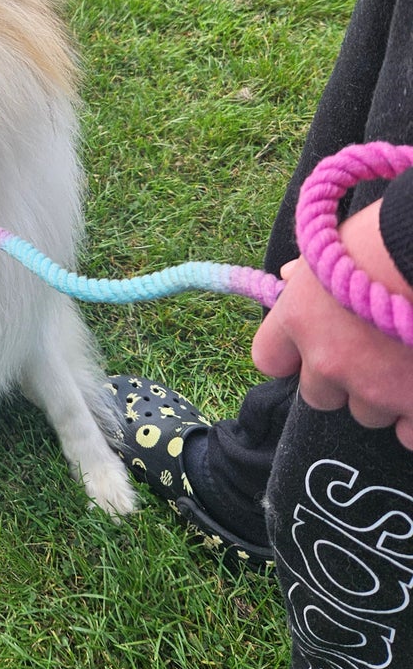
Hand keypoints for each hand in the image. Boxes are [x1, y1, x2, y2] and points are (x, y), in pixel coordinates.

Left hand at [251, 199, 412, 449]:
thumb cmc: (385, 235)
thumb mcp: (336, 242)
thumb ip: (309, 273)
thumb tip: (286, 277)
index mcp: (299, 320)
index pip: (269, 359)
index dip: (291, 354)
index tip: (311, 345)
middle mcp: (329, 362)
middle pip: (319, 396)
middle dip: (342, 378)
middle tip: (373, 350)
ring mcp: (375, 389)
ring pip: (368, 412)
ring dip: (383, 394)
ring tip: (405, 357)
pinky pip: (408, 433)